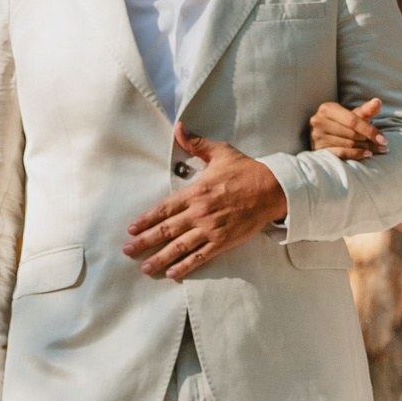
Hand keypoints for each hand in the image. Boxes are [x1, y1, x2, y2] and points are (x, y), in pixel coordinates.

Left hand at [124, 125, 288, 279]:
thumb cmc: (246, 171)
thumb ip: (196, 143)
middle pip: (167, 230)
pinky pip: (200, 256)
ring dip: (160, 258)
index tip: (132, 228)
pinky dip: (185, 266)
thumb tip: (179, 127)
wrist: (273, 190)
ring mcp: (212, 229)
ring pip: (180, 247)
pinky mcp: (223, 241)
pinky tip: (172, 273)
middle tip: (128, 251)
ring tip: (145, 267)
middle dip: (145, 242)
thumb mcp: (221, 152)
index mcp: (196, 192)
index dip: (146, 219)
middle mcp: (200, 212)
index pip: (165, 208)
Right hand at [310, 97, 386, 158]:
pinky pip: (340, 153)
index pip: (353, 121)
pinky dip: (355, 154)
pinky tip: (366, 155)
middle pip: (351, 133)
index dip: (369, 130)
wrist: (325, 134)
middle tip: (381, 146)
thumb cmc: (342, 123)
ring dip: (365, 148)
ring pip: (347, 144)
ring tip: (375, 151)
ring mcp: (316, 136)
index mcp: (327, 108)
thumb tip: (377, 102)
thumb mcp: (353, 115)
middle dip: (368, 140)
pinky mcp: (317, 149)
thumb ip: (366, 110)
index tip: (383, 139)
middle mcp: (318, 121)